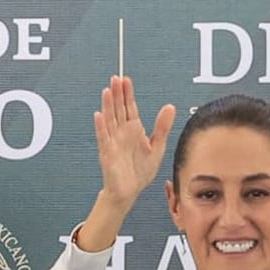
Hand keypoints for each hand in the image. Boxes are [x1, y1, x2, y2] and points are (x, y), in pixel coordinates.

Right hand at [92, 76, 175, 209]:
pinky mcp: (108, 153)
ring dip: (108, 106)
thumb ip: (162, 126)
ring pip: (109, 120)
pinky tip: (99, 116)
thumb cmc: (140, 170)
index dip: (127, 94)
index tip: (126, 79)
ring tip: (107, 91)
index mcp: (133, 130)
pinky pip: (103, 138)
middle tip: (116, 78)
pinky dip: (101, 127)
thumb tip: (170, 107)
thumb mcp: (157, 146)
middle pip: (118, 109)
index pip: (129, 107)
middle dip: (117, 94)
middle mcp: (121, 133)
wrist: (130, 191)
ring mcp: (113, 142)